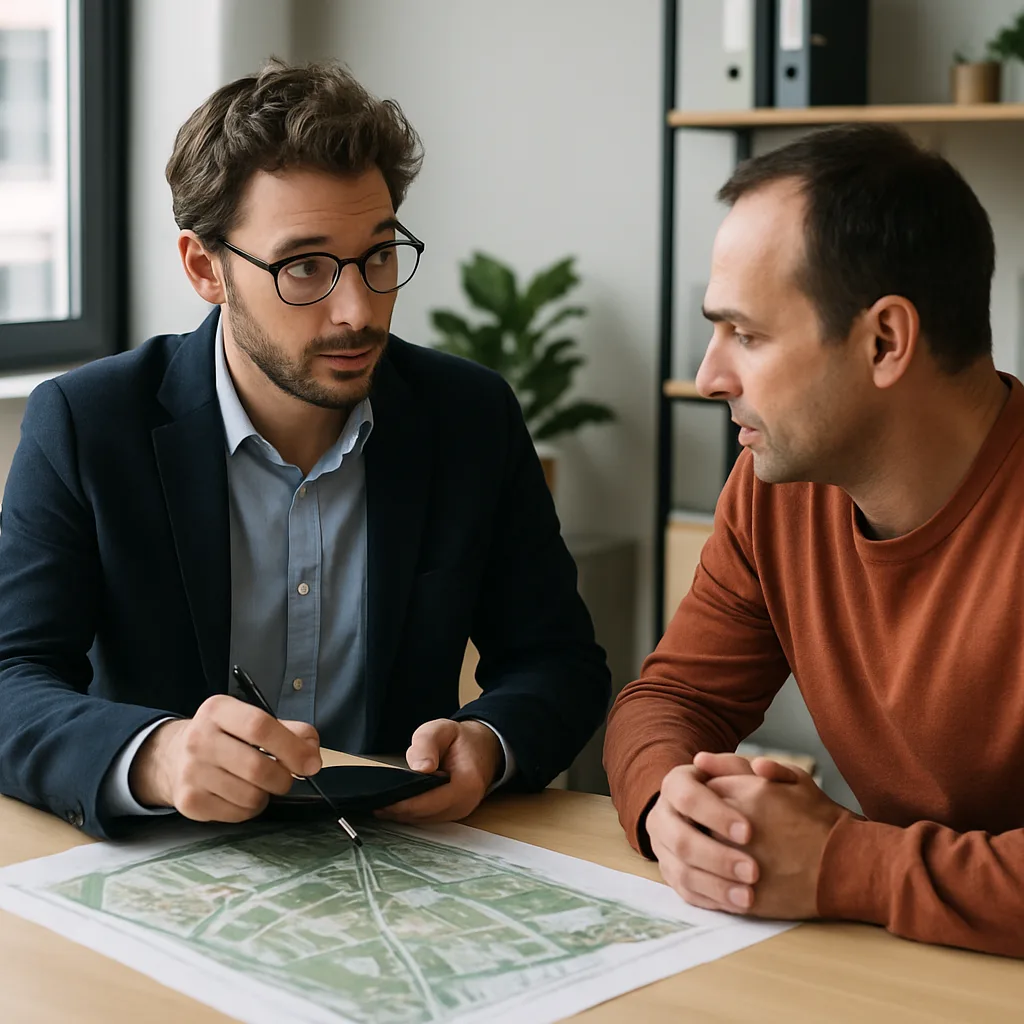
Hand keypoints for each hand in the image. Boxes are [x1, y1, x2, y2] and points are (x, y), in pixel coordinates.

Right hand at [129, 694, 320, 821]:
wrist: (173, 757)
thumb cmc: (225, 737)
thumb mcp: (251, 721)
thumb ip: (289, 730)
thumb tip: (312, 752)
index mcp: (218, 710)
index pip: (260, 726)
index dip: (292, 747)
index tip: (311, 764)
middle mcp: (199, 739)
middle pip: (257, 767)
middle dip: (283, 778)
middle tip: (286, 778)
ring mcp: (191, 772)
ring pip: (250, 796)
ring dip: (266, 795)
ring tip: (258, 785)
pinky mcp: (188, 801)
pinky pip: (236, 814)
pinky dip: (249, 809)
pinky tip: (240, 795)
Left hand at [375, 719, 500, 823]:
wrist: (482, 747)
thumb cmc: (461, 739)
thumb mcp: (442, 729)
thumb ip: (428, 744)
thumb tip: (421, 768)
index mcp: (466, 785)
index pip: (428, 803)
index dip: (402, 803)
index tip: (380, 799)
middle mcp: (464, 805)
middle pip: (422, 815)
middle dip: (397, 810)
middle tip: (371, 802)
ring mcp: (458, 812)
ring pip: (422, 819)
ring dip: (401, 813)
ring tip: (379, 802)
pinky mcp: (450, 814)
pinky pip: (426, 817)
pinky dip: (409, 811)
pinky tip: (393, 803)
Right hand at [646, 752, 763, 913]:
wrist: (711, 813)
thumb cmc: (730, 789)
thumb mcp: (736, 773)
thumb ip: (739, 767)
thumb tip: (734, 762)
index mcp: (674, 785)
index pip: (688, 798)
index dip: (716, 815)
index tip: (749, 832)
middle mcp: (661, 815)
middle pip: (680, 840)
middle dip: (717, 858)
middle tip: (753, 871)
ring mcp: (662, 847)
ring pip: (681, 871)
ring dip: (716, 886)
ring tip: (748, 896)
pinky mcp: (669, 872)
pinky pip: (685, 891)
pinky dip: (711, 900)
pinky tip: (737, 904)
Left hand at [706, 758, 844, 919]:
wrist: (850, 867)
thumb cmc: (822, 820)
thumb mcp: (793, 778)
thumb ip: (746, 765)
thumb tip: (700, 759)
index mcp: (747, 793)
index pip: (701, 790)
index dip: (706, 798)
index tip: (716, 805)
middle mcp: (737, 825)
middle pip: (695, 821)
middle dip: (700, 824)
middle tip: (713, 829)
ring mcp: (739, 861)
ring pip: (698, 856)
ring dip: (702, 854)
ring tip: (718, 853)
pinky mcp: (745, 894)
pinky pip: (710, 888)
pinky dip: (710, 883)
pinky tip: (722, 878)